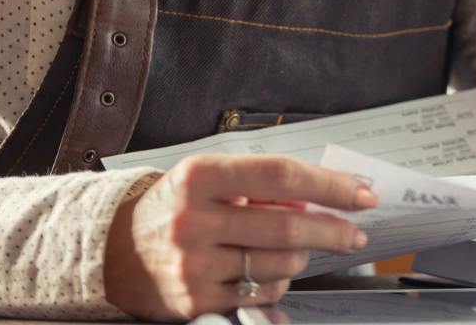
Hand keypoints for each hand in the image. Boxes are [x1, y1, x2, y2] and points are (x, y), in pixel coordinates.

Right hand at [103, 154, 377, 320]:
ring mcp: (194, 264)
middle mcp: (194, 219)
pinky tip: (271, 272)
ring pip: (280, 264)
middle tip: (355, 232)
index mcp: (200, 176)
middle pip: (287, 225)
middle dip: (333, 230)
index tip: (361, 194)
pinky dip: (278, 283)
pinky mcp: (196, 301)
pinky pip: (261, 294)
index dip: (329, 185)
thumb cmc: (173, 208)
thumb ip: (259, 184)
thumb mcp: (208, 179)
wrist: (114, 251)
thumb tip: (318, 197)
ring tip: (298, 248)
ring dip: (302, 256)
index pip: (280, 175)